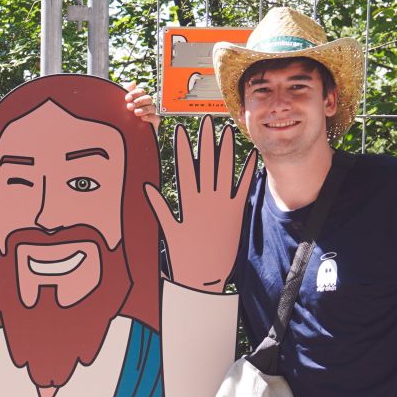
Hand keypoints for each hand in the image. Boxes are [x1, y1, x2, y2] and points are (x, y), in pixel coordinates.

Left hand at [123, 83, 160, 128]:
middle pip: (148, 98)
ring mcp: (150, 114)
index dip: (135, 93)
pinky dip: (149, 117)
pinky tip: (142, 118)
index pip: (141, 92)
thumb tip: (133, 83)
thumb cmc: (122, 118)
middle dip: (139, 101)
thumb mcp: (121, 104)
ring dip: (144, 109)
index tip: (126, 99)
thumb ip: (126, 91)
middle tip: (129, 107)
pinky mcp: (153, 124)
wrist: (123, 136)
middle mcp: (145, 106)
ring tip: (136, 113)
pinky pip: (156, 118)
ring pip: (152, 107)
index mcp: (138, 100)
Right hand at [143, 115, 246, 291]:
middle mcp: (206, 199)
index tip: (180, 130)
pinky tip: (250, 155)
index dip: (182, 147)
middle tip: (206, 120)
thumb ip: (159, 207)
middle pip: (206, 163)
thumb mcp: (169, 231)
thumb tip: (146, 188)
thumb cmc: (185, 256)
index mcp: (188, 202)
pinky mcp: (236, 212)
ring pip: (225, 170)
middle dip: (205, 140)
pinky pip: (243, 187)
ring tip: (227, 130)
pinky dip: (247, 171)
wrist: (205, 277)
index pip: (184, 167)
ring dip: (227, 149)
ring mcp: (222, 204)